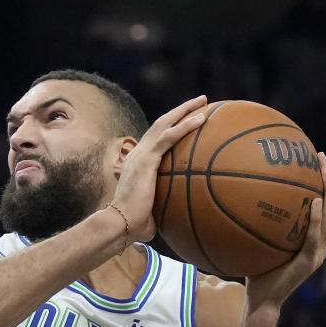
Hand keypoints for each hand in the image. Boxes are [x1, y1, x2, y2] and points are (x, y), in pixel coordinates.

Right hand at [110, 96, 207, 243]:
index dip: (173, 126)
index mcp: (139, 163)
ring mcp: (141, 154)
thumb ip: (166, 205)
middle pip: (162, 124)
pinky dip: (185, 126)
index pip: (157, 138)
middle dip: (182, 110)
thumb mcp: (154, 210)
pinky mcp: (146, 159)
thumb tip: (183, 216)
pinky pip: (169, 137)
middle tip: (201, 102)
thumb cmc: (135, 225)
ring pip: (165, 124)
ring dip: (185, 110)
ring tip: (204, 101)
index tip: (189, 120)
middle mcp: (138, 154)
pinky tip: (201, 119)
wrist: (121, 224)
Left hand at [246, 152, 325, 311]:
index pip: (320, 205)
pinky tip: (315, 201)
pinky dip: (317, 218)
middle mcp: (319, 243)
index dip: (320, 182)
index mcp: (310, 239)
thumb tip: (235, 198)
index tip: (313, 159)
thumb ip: (254, 224)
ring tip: (323, 170)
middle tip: (320, 155)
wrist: (261, 303)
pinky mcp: (311, 261)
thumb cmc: (254, 275)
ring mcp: (318, 253)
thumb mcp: (254, 244)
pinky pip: (316, 235)